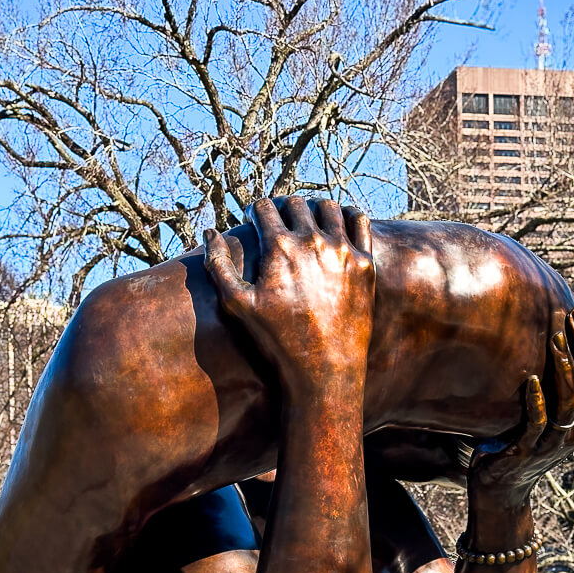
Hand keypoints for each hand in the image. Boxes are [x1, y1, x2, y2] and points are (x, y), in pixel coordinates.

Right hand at [203, 196, 374, 398]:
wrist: (324, 368)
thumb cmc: (277, 339)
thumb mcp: (237, 305)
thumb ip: (218, 265)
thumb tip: (209, 233)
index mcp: (279, 247)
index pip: (264, 207)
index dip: (254, 210)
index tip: (253, 219)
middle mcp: (312, 241)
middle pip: (295, 203)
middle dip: (282, 207)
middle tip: (278, 220)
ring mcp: (342, 250)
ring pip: (327, 206)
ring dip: (312, 208)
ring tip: (306, 221)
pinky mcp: (364, 262)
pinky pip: (357, 220)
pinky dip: (345, 214)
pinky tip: (336, 224)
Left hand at [468, 303, 573, 508]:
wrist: (498, 491)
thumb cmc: (515, 447)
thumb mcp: (542, 420)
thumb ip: (551, 393)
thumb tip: (548, 350)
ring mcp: (553, 444)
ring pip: (570, 403)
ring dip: (564, 370)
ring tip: (556, 340)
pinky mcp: (527, 452)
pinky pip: (537, 424)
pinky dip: (537, 401)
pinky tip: (531, 380)